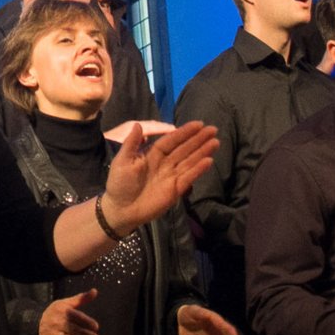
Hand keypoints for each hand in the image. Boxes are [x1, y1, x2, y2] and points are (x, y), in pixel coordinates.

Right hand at [39, 289, 100, 334]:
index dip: (87, 322)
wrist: (34, 324)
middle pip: (74, 330)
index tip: (96, 327)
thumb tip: (95, 291)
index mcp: (61, 311)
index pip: (75, 316)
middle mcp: (57, 322)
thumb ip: (81, 298)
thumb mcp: (65, 303)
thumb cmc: (55, 313)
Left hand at [100, 120, 218, 231]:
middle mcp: (165, 164)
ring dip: (202, 152)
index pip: (171, 140)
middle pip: (184, 149)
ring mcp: (171, 177)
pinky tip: (209, 161)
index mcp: (152, 155)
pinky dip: (198, 170)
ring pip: (190, 161)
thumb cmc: (119, 184)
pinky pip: (189, 177)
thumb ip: (131, 143)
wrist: (121, 210)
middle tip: (213, 129)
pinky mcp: (175, 190)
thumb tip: (137, 124)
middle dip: (198, 140)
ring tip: (215, 142)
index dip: (184, 132)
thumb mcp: (122, 161)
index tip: (198, 124)